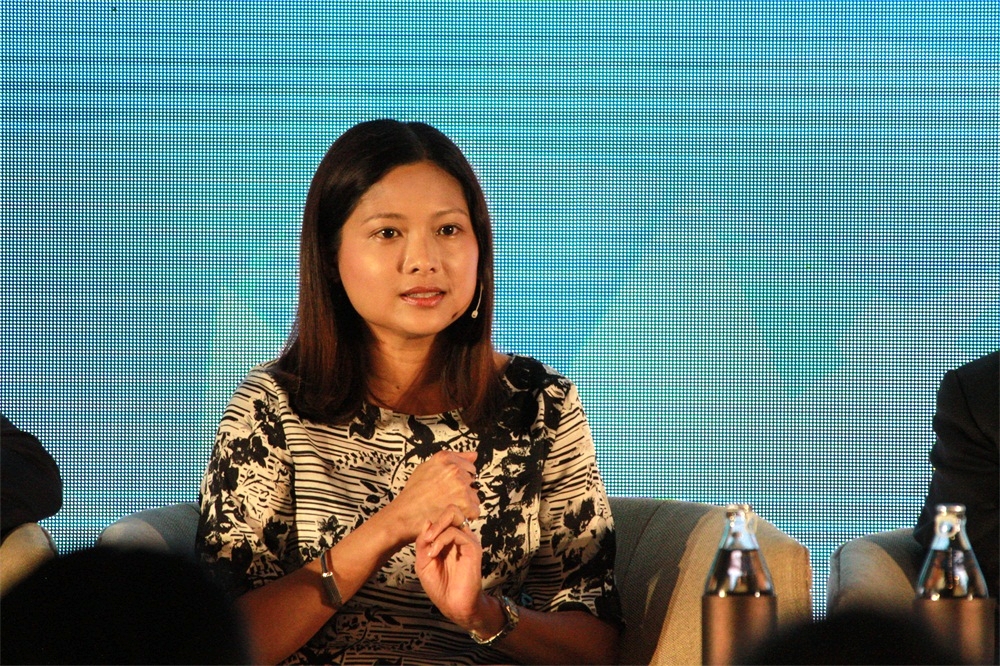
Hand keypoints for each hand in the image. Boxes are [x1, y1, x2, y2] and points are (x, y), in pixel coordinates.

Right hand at [384, 450, 478, 545]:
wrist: (404, 515)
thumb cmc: (413, 493)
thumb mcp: (426, 467)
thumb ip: (452, 459)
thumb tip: (474, 455)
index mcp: (445, 458)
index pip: (468, 466)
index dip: (461, 479)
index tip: (450, 487)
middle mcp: (454, 470)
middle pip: (472, 482)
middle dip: (463, 490)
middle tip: (446, 499)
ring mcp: (460, 486)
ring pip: (474, 496)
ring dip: (465, 504)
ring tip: (447, 507)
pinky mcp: (465, 504)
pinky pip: (475, 510)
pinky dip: (466, 516)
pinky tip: (452, 516)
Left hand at [415, 507, 493, 631]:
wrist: (453, 606)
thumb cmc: (440, 586)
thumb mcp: (423, 562)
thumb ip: (423, 543)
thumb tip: (427, 521)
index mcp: (448, 539)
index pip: (441, 518)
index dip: (428, 525)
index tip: (421, 541)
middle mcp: (460, 537)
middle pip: (452, 510)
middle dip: (437, 518)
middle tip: (426, 537)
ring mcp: (467, 541)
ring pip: (454, 516)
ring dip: (436, 528)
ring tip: (428, 545)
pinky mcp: (473, 548)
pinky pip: (456, 533)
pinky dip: (441, 540)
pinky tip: (434, 553)